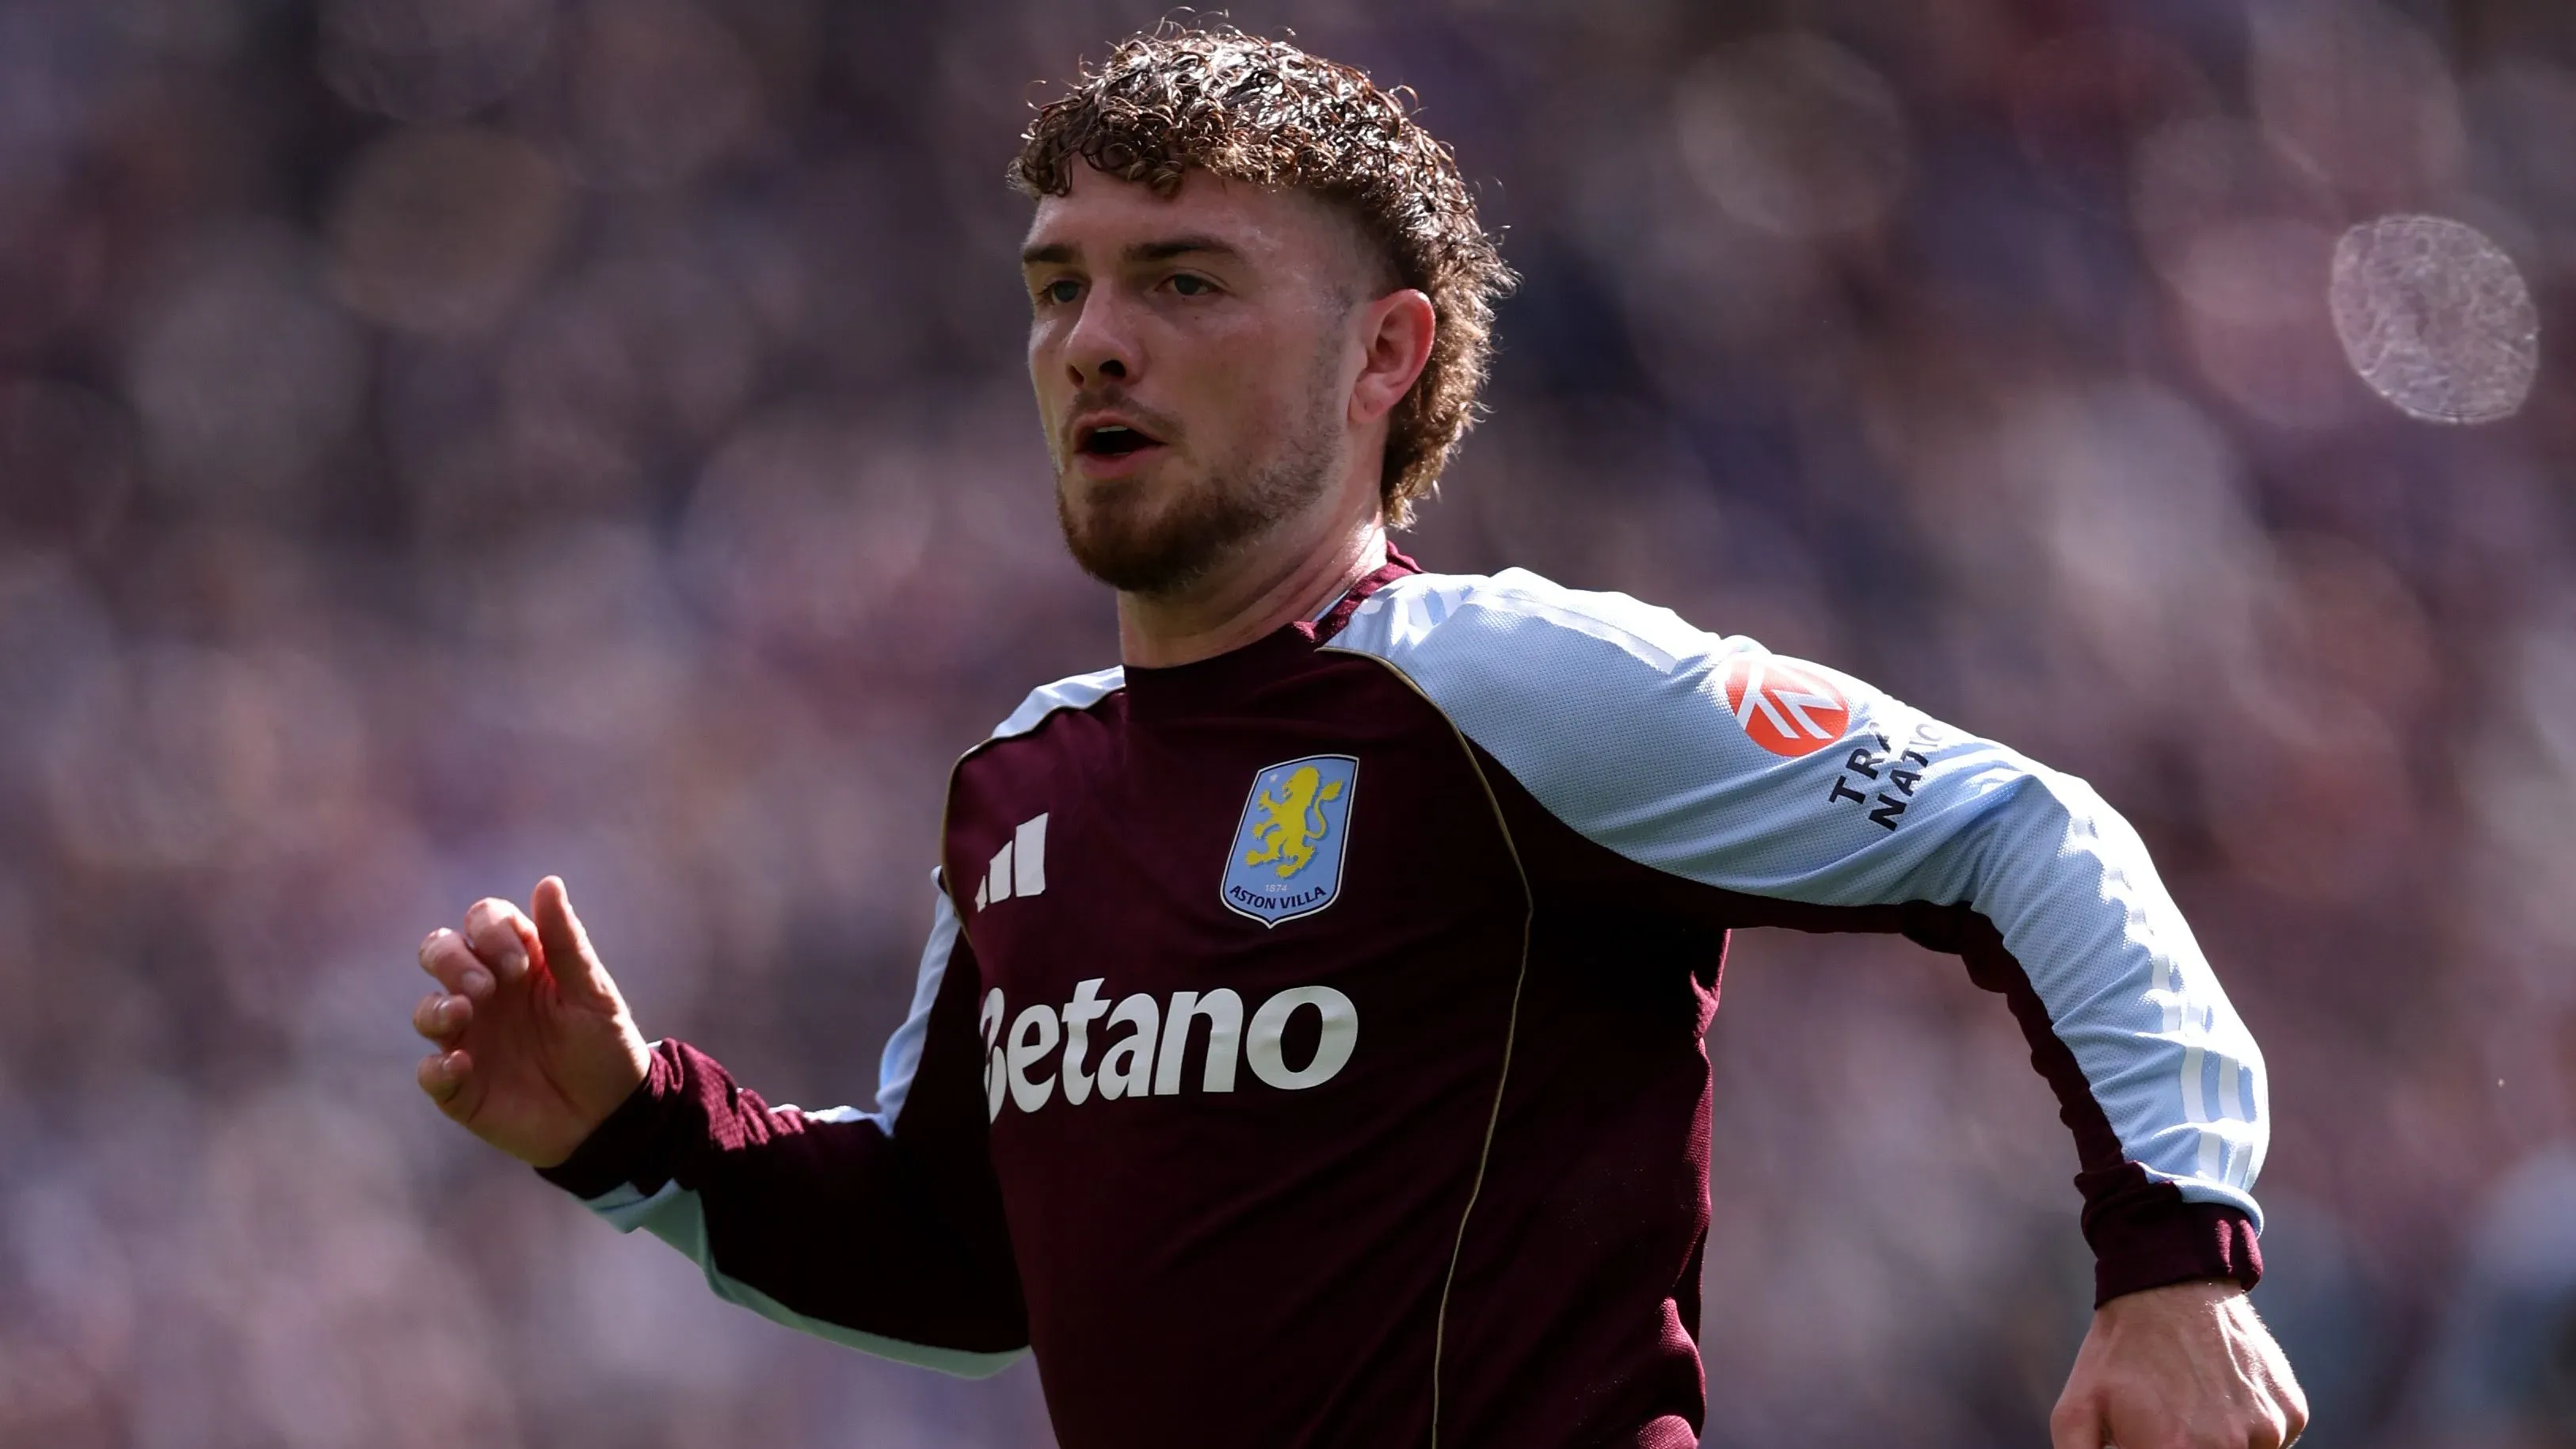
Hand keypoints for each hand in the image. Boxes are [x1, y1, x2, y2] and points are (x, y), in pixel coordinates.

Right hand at [412, 877, 651, 1167]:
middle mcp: (485, 994)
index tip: (519, 964)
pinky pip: (430, 1071)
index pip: (482, 921)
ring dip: (436, 1008)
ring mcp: (469, 1038)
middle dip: (450, 959)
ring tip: (463, 1014)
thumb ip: (566, 942)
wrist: (613, 1117)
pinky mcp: (461, 1085)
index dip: (489, 931)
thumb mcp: (593, 993)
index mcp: (518, 962)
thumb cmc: (605, 1046)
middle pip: (440, 953)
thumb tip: (548, 882)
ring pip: (426, 1010)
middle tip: (483, 986)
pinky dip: (437, 1067)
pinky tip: (462, 1066)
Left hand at [2051, 1279, 2306, 1447]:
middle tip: (2171, 1422)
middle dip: (2185, 1447)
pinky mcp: (2292, 1412)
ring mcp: (2269, 1430)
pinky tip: (2222, 1392)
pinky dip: (2248, 1427)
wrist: (2173, 1285)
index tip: (2151, 1437)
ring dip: (2219, 1443)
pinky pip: (2270, 1439)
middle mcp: (2230, 1446)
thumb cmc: (2119, 1352)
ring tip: (2194, 1404)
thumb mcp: (2076, 1410)